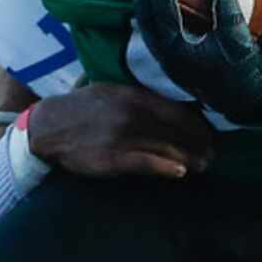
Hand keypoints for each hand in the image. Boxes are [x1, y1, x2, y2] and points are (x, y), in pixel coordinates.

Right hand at [27, 85, 215, 179]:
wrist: (48, 126)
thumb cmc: (81, 107)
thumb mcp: (110, 90)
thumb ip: (138, 96)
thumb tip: (168, 100)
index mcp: (132, 95)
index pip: (175, 110)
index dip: (196, 124)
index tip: (209, 132)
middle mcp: (130, 114)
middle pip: (175, 130)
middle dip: (197, 143)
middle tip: (213, 153)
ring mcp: (121, 137)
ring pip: (164, 148)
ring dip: (188, 157)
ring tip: (203, 165)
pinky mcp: (111, 158)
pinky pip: (145, 163)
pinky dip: (165, 167)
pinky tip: (179, 171)